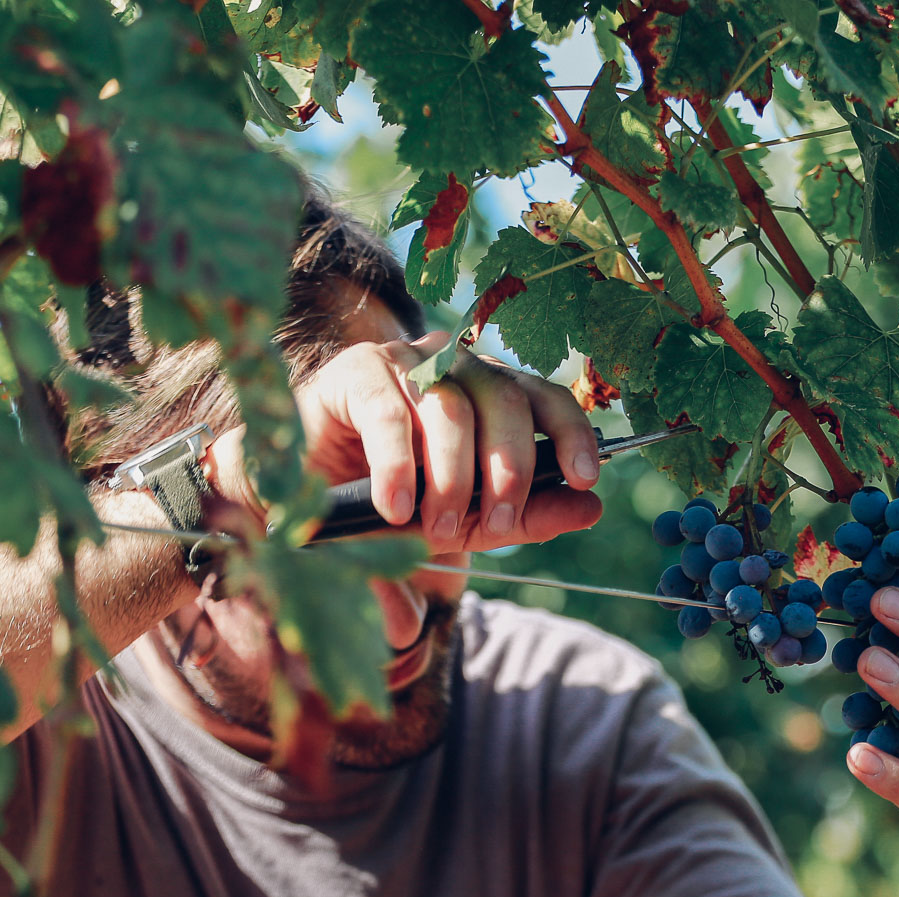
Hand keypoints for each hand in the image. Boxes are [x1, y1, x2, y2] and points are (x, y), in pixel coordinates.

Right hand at [205, 332, 603, 552]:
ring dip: (451, 478)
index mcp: (493, 394)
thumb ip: (526, 517)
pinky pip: (390, 414)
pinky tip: (396, 507)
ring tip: (435, 529)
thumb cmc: (397, 505)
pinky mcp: (357, 372)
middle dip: (507, 472)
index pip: (546, 399)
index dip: (571, 434)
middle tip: (493, 528)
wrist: (309, 500)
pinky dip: (399, 466)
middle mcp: (457, 368)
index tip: (584, 478)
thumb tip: (590, 509)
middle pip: (506, 402)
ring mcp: (407, 363)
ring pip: (452, 410)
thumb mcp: (469, 522)